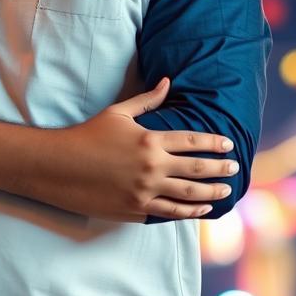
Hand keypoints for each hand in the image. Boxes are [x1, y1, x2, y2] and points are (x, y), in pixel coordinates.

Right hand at [70, 77, 238, 221]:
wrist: (60, 166)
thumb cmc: (88, 135)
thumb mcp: (117, 113)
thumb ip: (146, 100)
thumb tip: (168, 82)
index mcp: (149, 140)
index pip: (191, 141)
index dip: (214, 143)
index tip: (229, 145)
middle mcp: (151, 166)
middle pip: (197, 169)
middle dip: (220, 169)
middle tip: (235, 168)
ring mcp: (144, 190)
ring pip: (189, 195)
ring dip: (212, 192)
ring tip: (226, 191)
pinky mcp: (136, 209)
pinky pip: (170, 213)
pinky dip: (190, 212)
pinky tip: (203, 209)